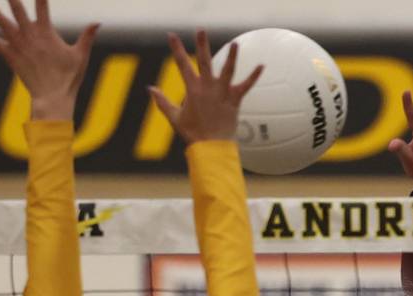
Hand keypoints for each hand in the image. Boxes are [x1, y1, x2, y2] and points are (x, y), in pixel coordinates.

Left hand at [0, 0, 98, 120]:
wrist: (52, 98)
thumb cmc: (69, 78)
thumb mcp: (81, 55)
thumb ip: (87, 37)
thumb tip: (98, 22)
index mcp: (46, 32)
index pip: (42, 5)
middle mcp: (29, 35)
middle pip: (17, 8)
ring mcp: (17, 45)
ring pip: (1, 21)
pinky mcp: (9, 56)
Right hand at [148, 31, 262, 145]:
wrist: (211, 148)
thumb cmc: (193, 134)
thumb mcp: (174, 117)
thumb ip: (162, 101)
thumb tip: (150, 88)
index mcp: (192, 90)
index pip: (182, 64)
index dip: (176, 49)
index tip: (172, 36)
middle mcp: (207, 88)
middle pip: (204, 62)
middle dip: (202, 45)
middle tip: (201, 30)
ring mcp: (222, 94)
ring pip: (227, 71)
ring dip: (231, 57)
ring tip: (235, 44)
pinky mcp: (234, 101)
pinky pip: (246, 86)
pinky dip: (254, 76)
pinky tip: (262, 66)